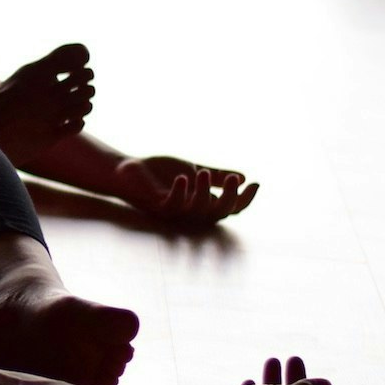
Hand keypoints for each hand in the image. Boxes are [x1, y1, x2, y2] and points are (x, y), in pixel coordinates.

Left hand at [113, 155, 257, 225]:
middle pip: (219, 213)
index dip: (245, 199)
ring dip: (204, 192)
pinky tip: (184, 177)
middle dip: (231, 199)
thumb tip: (244, 176)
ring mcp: (174, 211)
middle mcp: (191, 212)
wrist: (128, 170)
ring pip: (197, 210)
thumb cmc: (159, 173)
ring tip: (203, 173)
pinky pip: (172, 205)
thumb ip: (216, 175)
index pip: (230, 208)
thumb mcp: (193, 170)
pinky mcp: (157, 207)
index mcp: (202, 204)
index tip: (256, 183)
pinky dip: (179, 193)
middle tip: (236, 180)